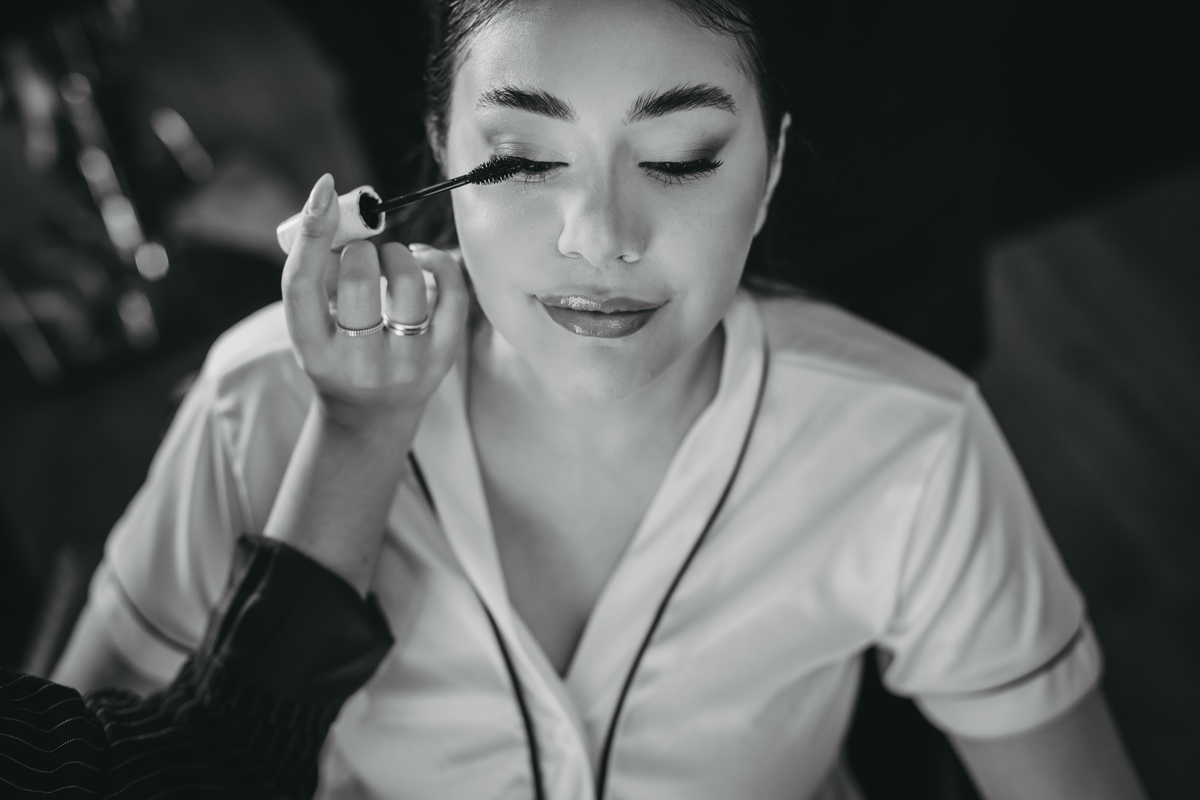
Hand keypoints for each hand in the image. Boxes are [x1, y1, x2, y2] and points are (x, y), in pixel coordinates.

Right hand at [281, 173, 468, 431]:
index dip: (313, 232)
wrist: (370, 414)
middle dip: (360, 250)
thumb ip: (315, 272)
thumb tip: (332, 204)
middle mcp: (359, 363)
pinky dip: (437, 261)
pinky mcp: (443, 357)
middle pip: (359, 280)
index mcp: (313, 351)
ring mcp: (406, 363)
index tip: (325, 192)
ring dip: (397, 253)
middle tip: (360, 254)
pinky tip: (422, 258)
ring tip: (390, 259)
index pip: (303, 285)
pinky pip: (451, 291)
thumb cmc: (336, 351)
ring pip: (409, 281)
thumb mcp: (311, 324)